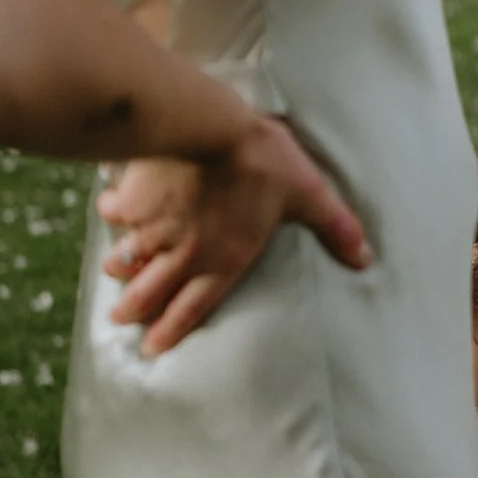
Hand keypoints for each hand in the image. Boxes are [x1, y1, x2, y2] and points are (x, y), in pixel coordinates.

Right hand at [97, 114, 371, 355]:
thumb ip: (335, 228)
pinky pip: (114, 213)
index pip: (193, 309)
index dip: (171, 332)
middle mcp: (182, 254)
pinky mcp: (131, 199)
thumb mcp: (308, 194)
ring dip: (119, 270)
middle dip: (133, 310)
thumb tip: (366, 258)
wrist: (209, 128)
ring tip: (113, 275)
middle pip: (149, 294)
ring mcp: (151, 229)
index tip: (152, 349)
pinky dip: (112, 214)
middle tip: (121, 320)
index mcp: (222, 261)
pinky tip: (111, 209)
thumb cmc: (264, 163)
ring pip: (126, 260)